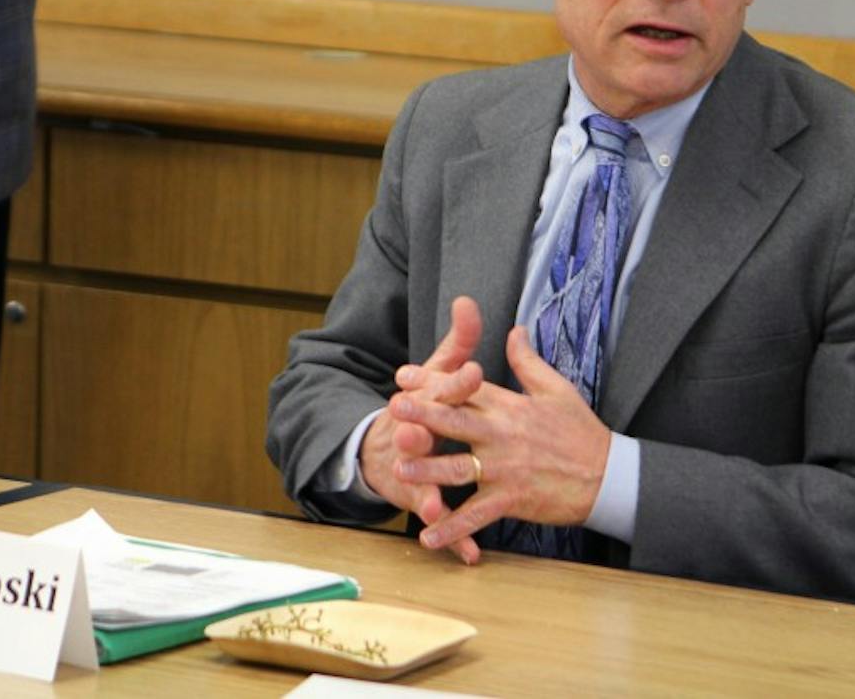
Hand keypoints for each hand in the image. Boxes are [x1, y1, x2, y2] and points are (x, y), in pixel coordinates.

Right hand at [358, 296, 486, 563]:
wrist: (379, 448)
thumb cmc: (421, 405)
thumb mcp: (437, 371)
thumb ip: (456, 341)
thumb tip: (468, 301)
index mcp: (424, 398)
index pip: (441, 384)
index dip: (456, 379)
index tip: (475, 370)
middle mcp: (413, 431)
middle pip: (420, 431)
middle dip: (422, 433)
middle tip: (423, 435)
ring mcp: (412, 467)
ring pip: (418, 480)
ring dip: (423, 492)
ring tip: (432, 508)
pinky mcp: (418, 498)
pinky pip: (438, 518)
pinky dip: (452, 537)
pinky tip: (469, 554)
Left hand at [392, 325, 611, 553]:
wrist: (608, 476)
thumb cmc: (581, 431)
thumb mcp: (556, 389)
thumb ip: (528, 361)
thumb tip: (515, 330)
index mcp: (510, 407)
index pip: (466, 388)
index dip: (433, 380)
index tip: (404, 375)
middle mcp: (503, 435)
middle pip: (456, 422)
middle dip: (423, 415)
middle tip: (394, 409)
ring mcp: (505, 470)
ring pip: (458, 469)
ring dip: (427, 469)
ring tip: (398, 468)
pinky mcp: (511, 500)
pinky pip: (476, 515)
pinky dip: (452, 528)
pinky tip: (428, 536)